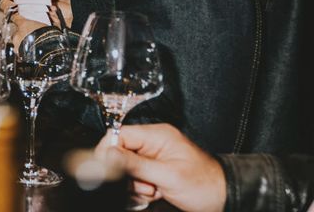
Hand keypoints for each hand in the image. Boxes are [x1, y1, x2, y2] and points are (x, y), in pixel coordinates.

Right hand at [101, 124, 225, 211]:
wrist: (226, 199)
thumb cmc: (205, 185)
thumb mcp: (168, 176)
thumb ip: (136, 165)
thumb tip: (108, 155)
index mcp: (157, 135)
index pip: (119, 134)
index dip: (110, 151)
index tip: (108, 170)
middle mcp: (153, 143)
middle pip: (121, 152)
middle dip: (127, 173)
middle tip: (144, 186)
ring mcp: (154, 157)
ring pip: (127, 168)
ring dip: (135, 184)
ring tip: (153, 192)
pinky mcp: (156, 170)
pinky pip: (136, 177)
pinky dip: (141, 189)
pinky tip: (154, 194)